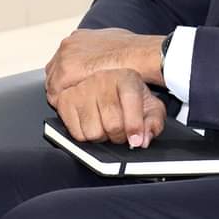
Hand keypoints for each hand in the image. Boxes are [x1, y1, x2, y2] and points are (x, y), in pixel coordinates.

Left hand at [44, 28, 164, 102]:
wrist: (140, 56)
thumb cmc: (134, 51)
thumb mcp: (115, 42)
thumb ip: (102, 48)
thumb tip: (104, 56)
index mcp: (79, 37)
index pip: (64, 60)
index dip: (69, 76)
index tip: (75, 85)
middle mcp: (69, 44)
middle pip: (55, 71)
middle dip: (63, 85)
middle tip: (73, 98)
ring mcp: (66, 57)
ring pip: (54, 82)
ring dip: (62, 94)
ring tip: (74, 106)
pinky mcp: (67, 72)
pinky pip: (56, 93)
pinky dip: (63, 102)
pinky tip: (74, 108)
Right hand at [49, 68, 166, 146]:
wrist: (106, 86)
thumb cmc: (128, 97)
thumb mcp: (149, 107)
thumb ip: (154, 122)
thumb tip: (144, 140)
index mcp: (126, 78)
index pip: (130, 103)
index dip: (135, 127)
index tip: (136, 140)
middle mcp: (102, 80)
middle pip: (112, 123)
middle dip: (120, 136)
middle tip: (122, 133)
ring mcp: (81, 89)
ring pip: (93, 132)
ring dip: (102, 137)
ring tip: (106, 127)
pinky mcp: (65, 101)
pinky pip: (76, 134)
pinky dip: (86, 136)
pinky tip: (93, 125)